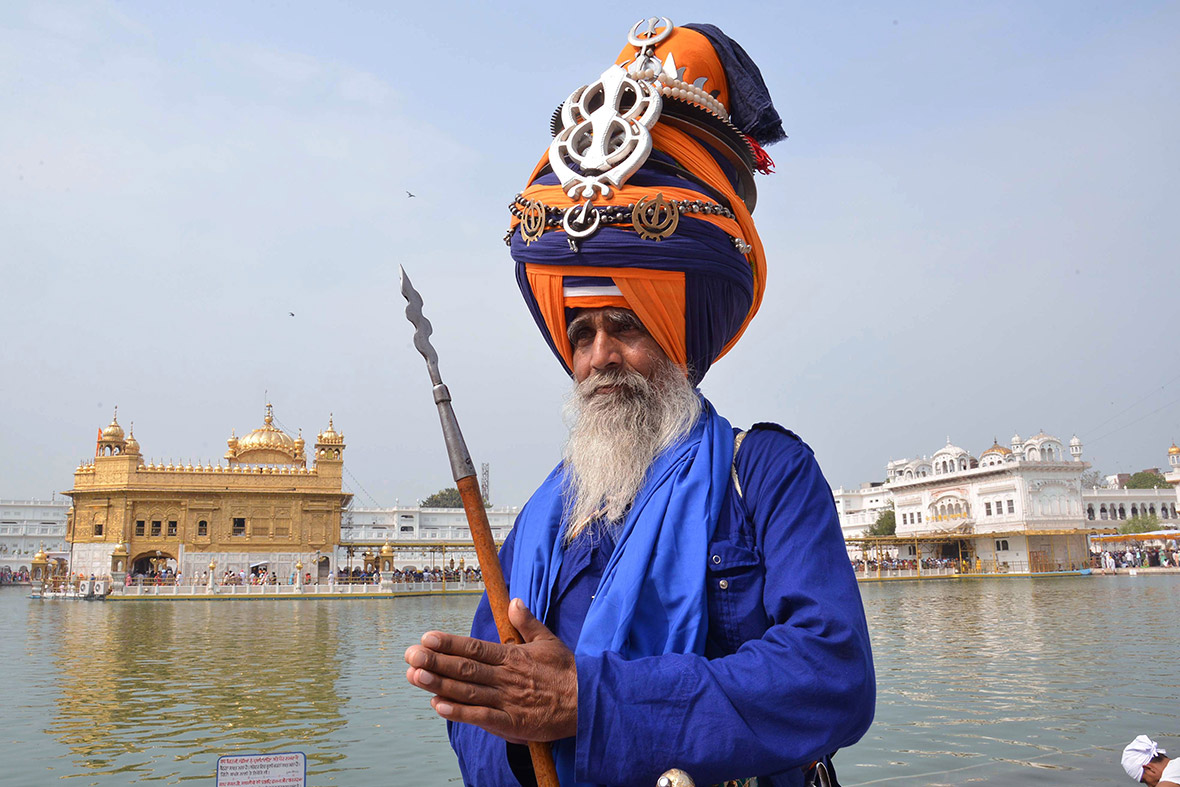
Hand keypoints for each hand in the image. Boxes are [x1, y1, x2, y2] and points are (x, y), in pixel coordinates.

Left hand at [405, 598, 577, 742]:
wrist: (588, 703)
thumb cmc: (567, 672)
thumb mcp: (549, 641)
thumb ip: (527, 622)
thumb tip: (514, 601)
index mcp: (512, 657)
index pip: (474, 648)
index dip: (449, 643)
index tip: (427, 637)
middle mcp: (505, 677)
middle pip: (464, 668)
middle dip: (434, 661)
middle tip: (410, 655)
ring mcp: (507, 701)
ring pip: (467, 691)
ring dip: (439, 684)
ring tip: (415, 676)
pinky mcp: (512, 724)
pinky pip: (481, 717)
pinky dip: (459, 712)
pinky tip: (439, 706)